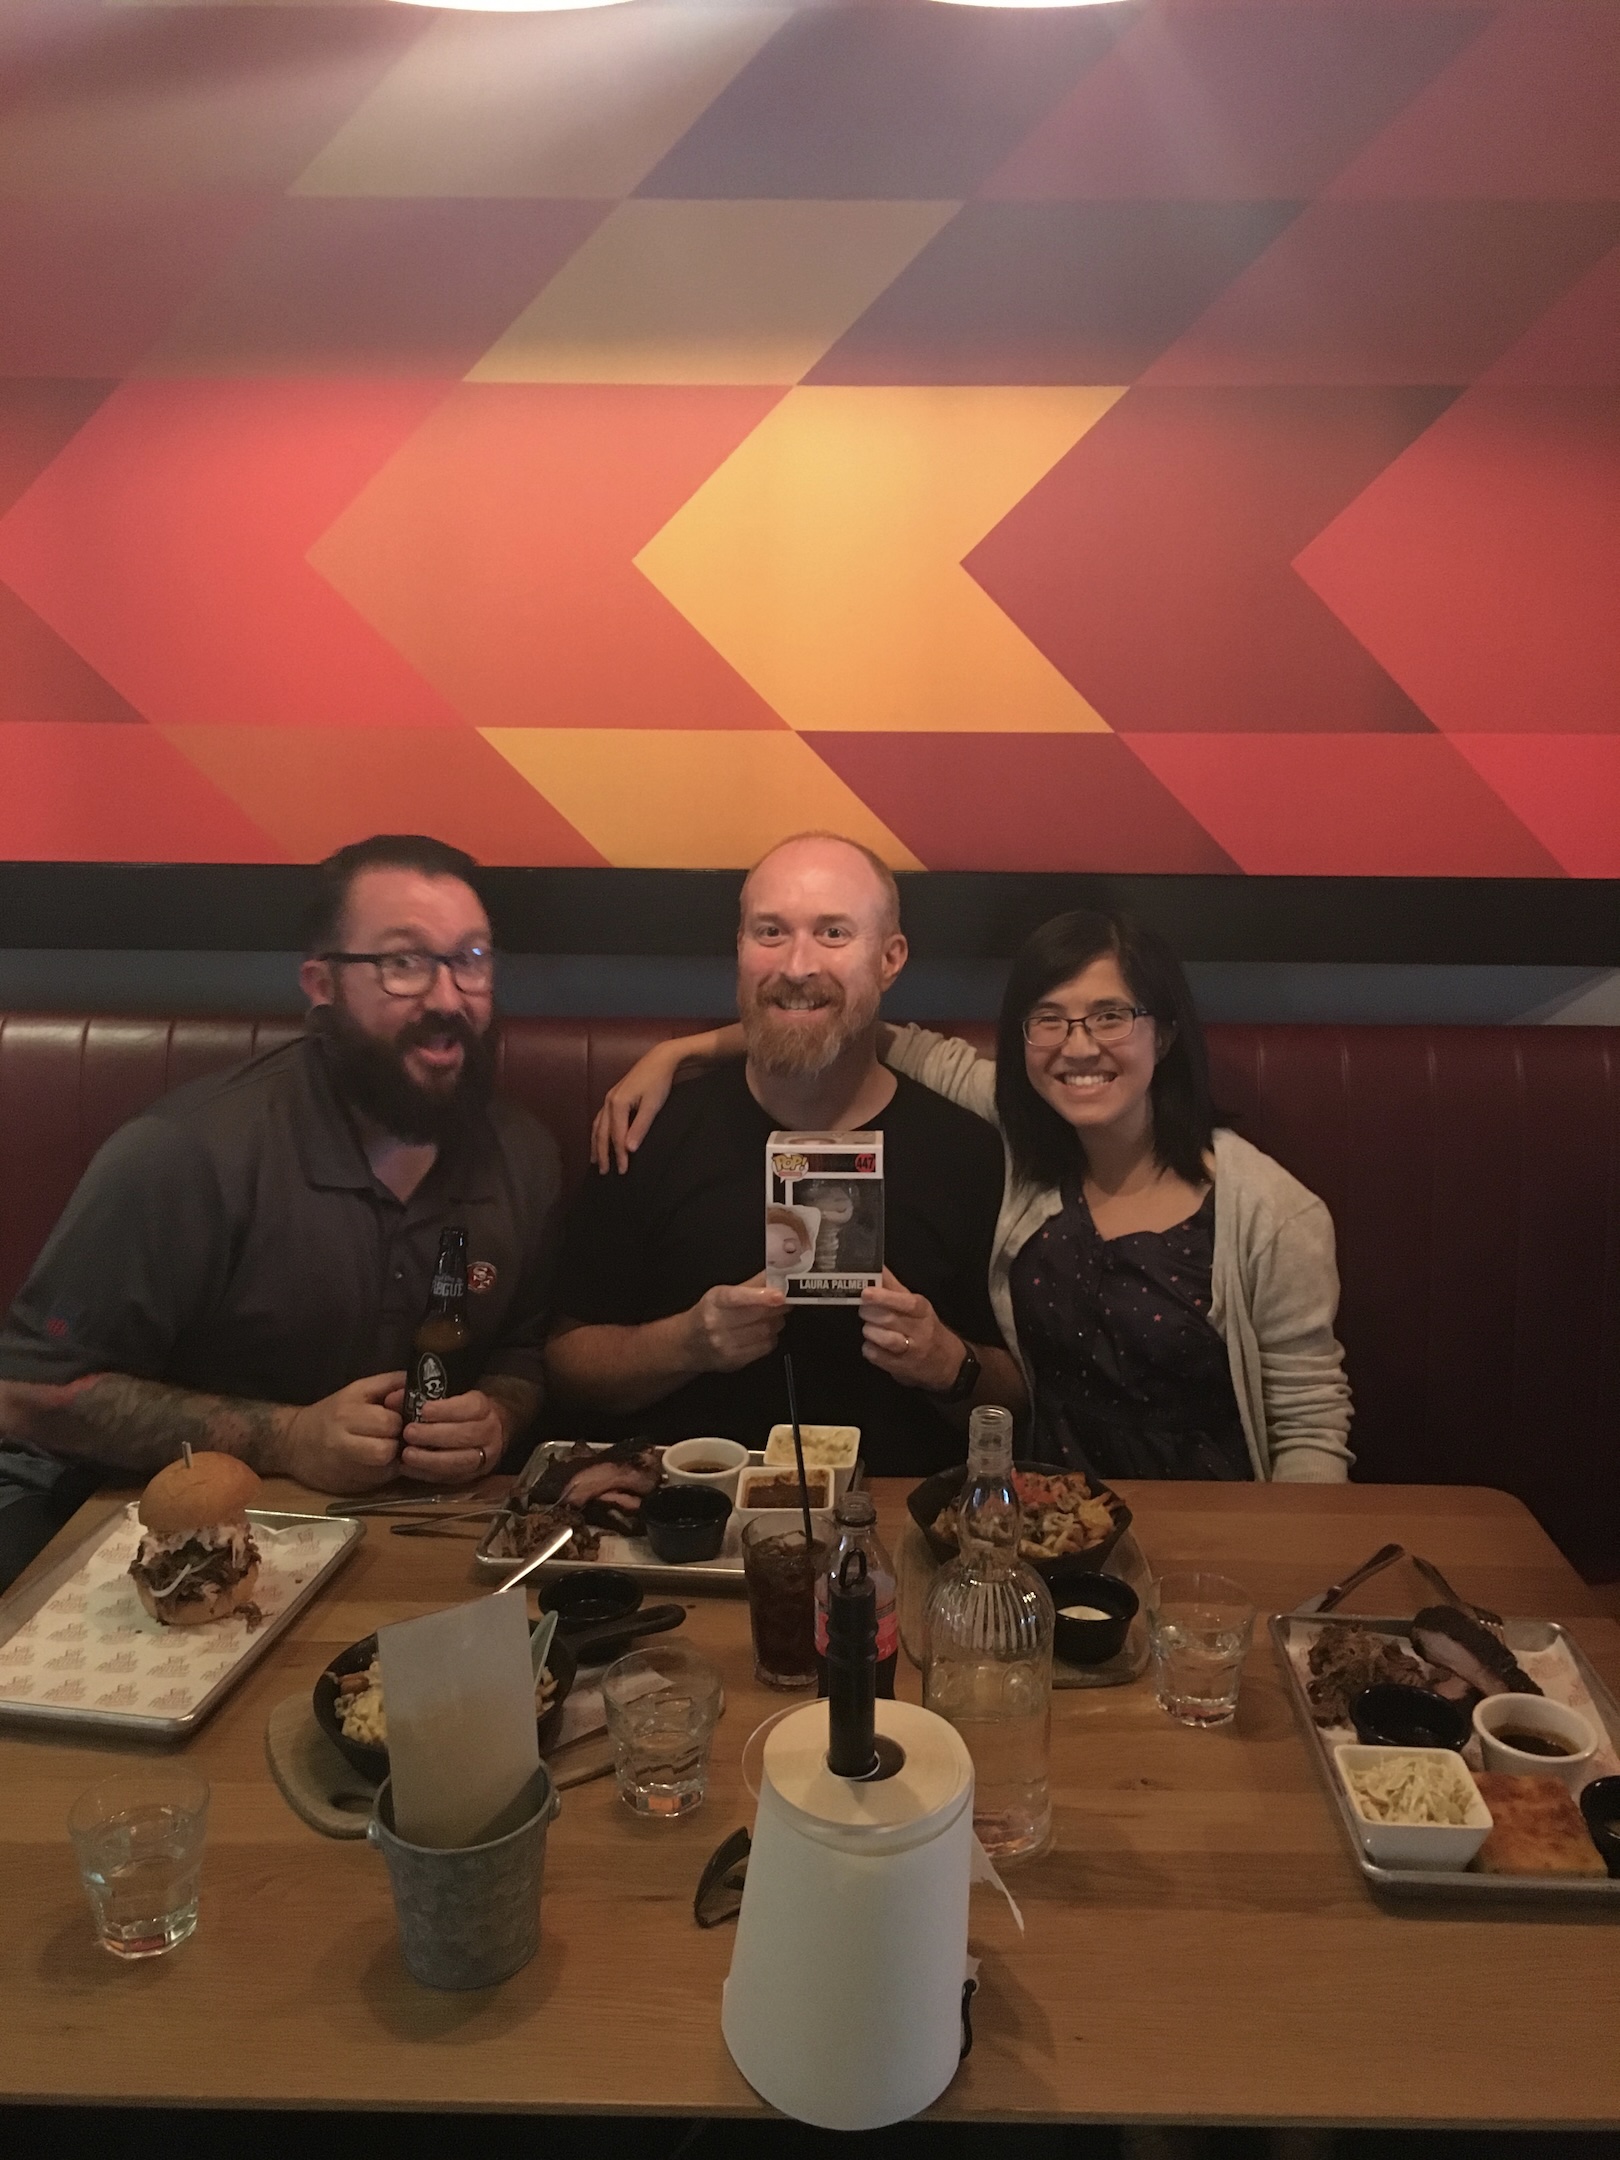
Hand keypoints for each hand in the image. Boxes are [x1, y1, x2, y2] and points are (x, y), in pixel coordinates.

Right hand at [281, 1373, 404, 1494]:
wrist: (293, 1444)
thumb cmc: (332, 1413)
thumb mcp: (358, 1390)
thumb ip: (390, 1384)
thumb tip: (422, 1382)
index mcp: (348, 1412)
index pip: (390, 1421)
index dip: (401, 1419)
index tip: (400, 1416)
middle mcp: (342, 1440)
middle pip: (387, 1447)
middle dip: (397, 1441)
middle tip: (394, 1435)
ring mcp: (344, 1466)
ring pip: (385, 1467)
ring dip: (393, 1458)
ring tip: (388, 1449)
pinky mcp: (347, 1486)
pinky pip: (379, 1481)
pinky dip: (385, 1472)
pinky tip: (378, 1463)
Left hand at [388, 1386, 508, 1484]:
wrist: (484, 1431)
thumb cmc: (460, 1411)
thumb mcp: (449, 1396)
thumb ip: (421, 1396)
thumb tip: (392, 1400)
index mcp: (485, 1408)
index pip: (471, 1408)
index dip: (447, 1410)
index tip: (424, 1410)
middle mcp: (489, 1433)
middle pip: (466, 1435)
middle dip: (435, 1435)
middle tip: (409, 1433)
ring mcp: (483, 1457)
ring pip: (461, 1461)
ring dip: (431, 1459)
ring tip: (407, 1455)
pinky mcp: (471, 1476)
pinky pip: (450, 1478)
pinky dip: (427, 1474)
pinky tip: (408, 1468)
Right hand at [591, 1042, 685, 1174]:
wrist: (660, 1059)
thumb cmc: (659, 1082)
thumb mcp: (652, 1106)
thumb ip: (640, 1127)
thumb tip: (629, 1150)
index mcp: (617, 1105)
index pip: (616, 1137)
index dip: (619, 1155)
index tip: (622, 1171)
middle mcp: (608, 1102)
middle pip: (601, 1133)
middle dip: (602, 1154)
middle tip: (604, 1172)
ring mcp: (609, 1098)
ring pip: (597, 1126)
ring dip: (596, 1144)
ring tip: (595, 1160)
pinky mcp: (613, 1096)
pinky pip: (600, 1118)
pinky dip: (598, 1131)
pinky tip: (599, 1137)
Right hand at [685, 1276, 786, 1374]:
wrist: (689, 1344)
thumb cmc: (709, 1313)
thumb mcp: (722, 1293)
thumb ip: (751, 1284)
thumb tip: (777, 1272)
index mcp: (714, 1301)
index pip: (738, 1297)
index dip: (760, 1296)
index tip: (779, 1295)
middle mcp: (716, 1324)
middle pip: (758, 1314)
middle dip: (778, 1307)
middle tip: (786, 1300)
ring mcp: (725, 1345)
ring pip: (766, 1330)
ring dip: (777, 1321)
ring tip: (774, 1316)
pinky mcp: (734, 1361)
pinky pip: (766, 1346)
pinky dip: (772, 1337)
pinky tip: (765, 1332)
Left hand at [860, 1270, 963, 1392]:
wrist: (947, 1363)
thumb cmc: (925, 1327)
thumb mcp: (915, 1305)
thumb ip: (893, 1286)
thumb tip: (876, 1265)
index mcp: (922, 1310)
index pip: (905, 1302)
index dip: (884, 1297)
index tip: (866, 1293)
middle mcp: (919, 1329)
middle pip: (889, 1319)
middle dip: (869, 1313)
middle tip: (864, 1309)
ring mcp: (911, 1350)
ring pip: (883, 1338)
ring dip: (870, 1331)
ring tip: (869, 1328)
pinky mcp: (901, 1368)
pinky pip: (877, 1356)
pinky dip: (869, 1349)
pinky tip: (872, 1345)